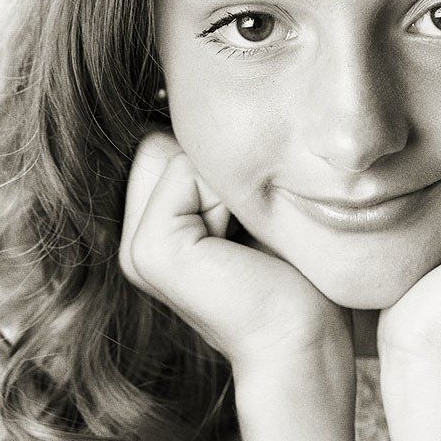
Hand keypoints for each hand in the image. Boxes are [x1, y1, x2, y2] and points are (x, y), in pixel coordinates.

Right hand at [118, 130, 353, 391]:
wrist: (305, 344)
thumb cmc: (296, 277)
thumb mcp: (250, 206)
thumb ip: (212, 165)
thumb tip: (194, 96)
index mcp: (154, 227)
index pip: (168, 139)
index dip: (218, 161)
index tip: (250, 216)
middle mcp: (135, 237)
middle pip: (164, 138)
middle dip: (217, 167)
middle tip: (248, 229)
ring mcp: (136, 248)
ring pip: (177, 148)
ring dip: (226, 179)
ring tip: (246, 237)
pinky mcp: (151, 251)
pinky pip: (188, 170)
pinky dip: (228, 195)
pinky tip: (243, 245)